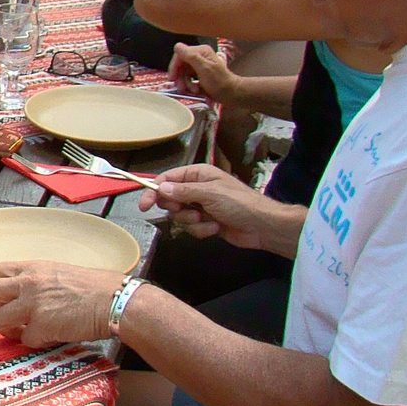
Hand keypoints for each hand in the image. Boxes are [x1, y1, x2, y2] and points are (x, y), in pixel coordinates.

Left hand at [0, 260, 123, 348]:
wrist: (115, 300)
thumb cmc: (93, 289)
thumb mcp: (57, 274)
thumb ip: (32, 283)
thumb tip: (13, 301)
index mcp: (31, 268)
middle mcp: (27, 282)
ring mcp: (33, 303)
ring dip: (8, 331)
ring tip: (25, 332)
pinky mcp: (42, 324)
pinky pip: (25, 339)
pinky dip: (35, 341)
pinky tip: (50, 335)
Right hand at [138, 163, 285, 250]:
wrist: (262, 226)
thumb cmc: (241, 204)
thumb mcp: (209, 194)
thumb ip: (183, 191)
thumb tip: (161, 188)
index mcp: (198, 175)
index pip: (167, 180)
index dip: (154, 192)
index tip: (144, 205)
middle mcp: (197, 189)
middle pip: (170, 200)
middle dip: (178, 210)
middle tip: (188, 211)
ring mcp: (201, 207)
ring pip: (179, 217)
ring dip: (192, 222)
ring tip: (208, 220)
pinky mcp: (205, 223)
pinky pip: (191, 228)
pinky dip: (201, 230)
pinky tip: (216, 228)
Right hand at [169, 43, 241, 104]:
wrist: (231, 94)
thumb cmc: (219, 82)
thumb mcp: (204, 68)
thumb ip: (190, 56)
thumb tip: (177, 46)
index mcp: (201, 51)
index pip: (180, 54)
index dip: (174, 66)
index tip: (173, 78)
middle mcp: (199, 57)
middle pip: (180, 65)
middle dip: (181, 78)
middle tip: (182, 89)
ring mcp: (199, 66)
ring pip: (183, 74)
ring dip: (186, 84)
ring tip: (194, 91)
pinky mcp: (199, 75)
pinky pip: (188, 80)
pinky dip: (190, 87)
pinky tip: (196, 91)